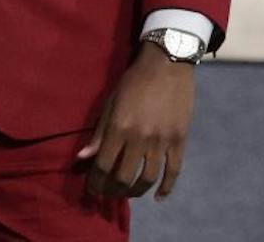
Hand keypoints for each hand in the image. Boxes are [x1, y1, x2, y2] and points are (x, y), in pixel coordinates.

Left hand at [76, 41, 195, 201]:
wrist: (167, 65)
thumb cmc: (134, 81)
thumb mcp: (111, 102)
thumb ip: (99, 132)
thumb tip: (83, 157)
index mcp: (119, 127)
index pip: (104, 165)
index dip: (96, 182)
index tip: (92, 190)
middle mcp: (140, 138)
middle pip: (124, 177)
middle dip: (113, 190)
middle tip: (107, 194)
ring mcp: (162, 141)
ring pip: (148, 179)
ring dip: (136, 191)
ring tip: (128, 193)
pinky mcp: (180, 141)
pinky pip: (174, 171)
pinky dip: (166, 188)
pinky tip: (158, 198)